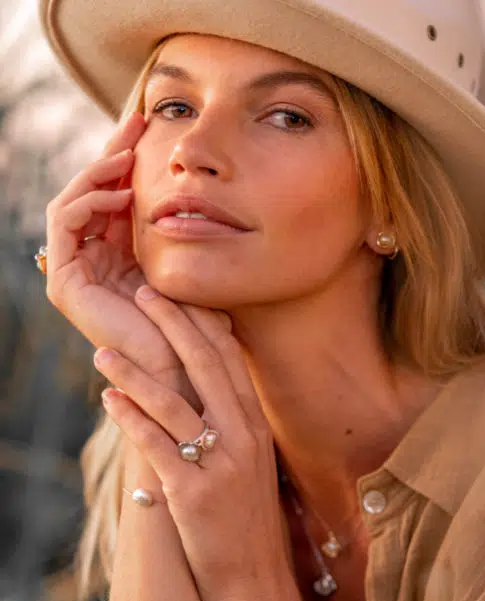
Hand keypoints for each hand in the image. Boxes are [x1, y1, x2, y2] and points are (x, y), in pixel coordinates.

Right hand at [45, 112, 197, 398]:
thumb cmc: (195, 326)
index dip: (127, 160)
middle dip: (112, 153)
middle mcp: (95, 260)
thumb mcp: (187, 265)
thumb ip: (176, 229)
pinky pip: (65, 224)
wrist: (184, 371)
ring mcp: (77, 272)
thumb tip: (188, 188)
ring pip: (72, 202)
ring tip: (126, 159)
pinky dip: (89, 201)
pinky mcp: (66, 284)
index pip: (115, 197)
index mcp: (121, 257)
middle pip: (91, 193)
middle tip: (135, 121)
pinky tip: (120, 194)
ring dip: (98, 173)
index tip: (148, 123)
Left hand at [93, 286, 288, 600]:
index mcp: (256, 425)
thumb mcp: (250, 461)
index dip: (201, 321)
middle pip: (204, 366)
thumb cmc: (245, 515)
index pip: (229, 359)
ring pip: (172, 402)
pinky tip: (108, 400)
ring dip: (133, 372)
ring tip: (102, 352)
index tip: (177, 295)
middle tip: (143, 294)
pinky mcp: (192, 492)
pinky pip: (155, 444)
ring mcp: (220, 464)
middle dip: (170, 325)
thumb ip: (231, 422)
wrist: (252, 575)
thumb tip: (202, 387)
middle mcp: (243, 437)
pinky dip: (129, 418)